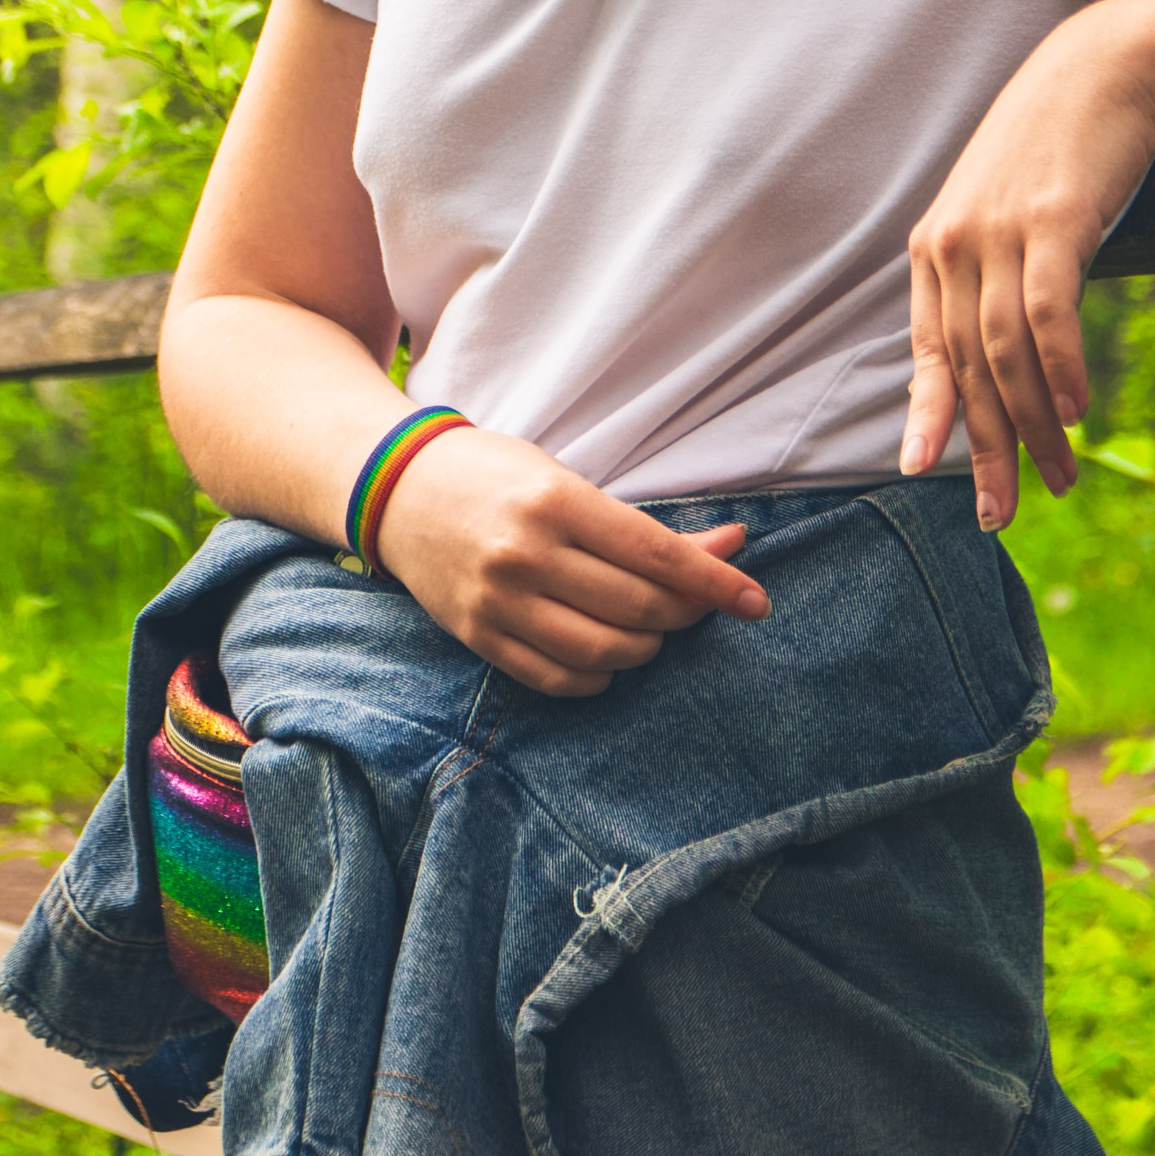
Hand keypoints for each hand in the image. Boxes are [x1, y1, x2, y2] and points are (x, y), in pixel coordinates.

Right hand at [371, 424, 765, 696]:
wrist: (398, 490)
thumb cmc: (497, 477)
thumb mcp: (571, 482)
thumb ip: (647, 527)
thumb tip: (732, 545)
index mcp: (556, 502)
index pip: (658, 556)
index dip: (715, 583)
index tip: (756, 602)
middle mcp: (527, 554)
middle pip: (639, 608)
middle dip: (685, 613)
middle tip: (698, 605)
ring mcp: (498, 601)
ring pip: (603, 653)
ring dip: (645, 648)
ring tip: (649, 627)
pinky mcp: (477, 636)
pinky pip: (556, 679)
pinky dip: (597, 677)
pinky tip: (607, 657)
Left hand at [901, 0, 1154, 529]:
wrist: (1102, 68)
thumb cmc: (1057, 149)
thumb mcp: (1004, 212)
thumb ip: (989, 275)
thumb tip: (997, 353)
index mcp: (935, 249)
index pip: (926, 350)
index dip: (927, 415)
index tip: (925, 472)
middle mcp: (954, 243)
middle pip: (965, 367)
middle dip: (985, 447)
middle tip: (1002, 512)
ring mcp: (999, 231)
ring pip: (1005, 353)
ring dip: (1034, 425)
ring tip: (1057, 476)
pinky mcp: (1051, 220)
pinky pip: (1046, 311)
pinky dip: (1060, 368)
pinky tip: (1078, 412)